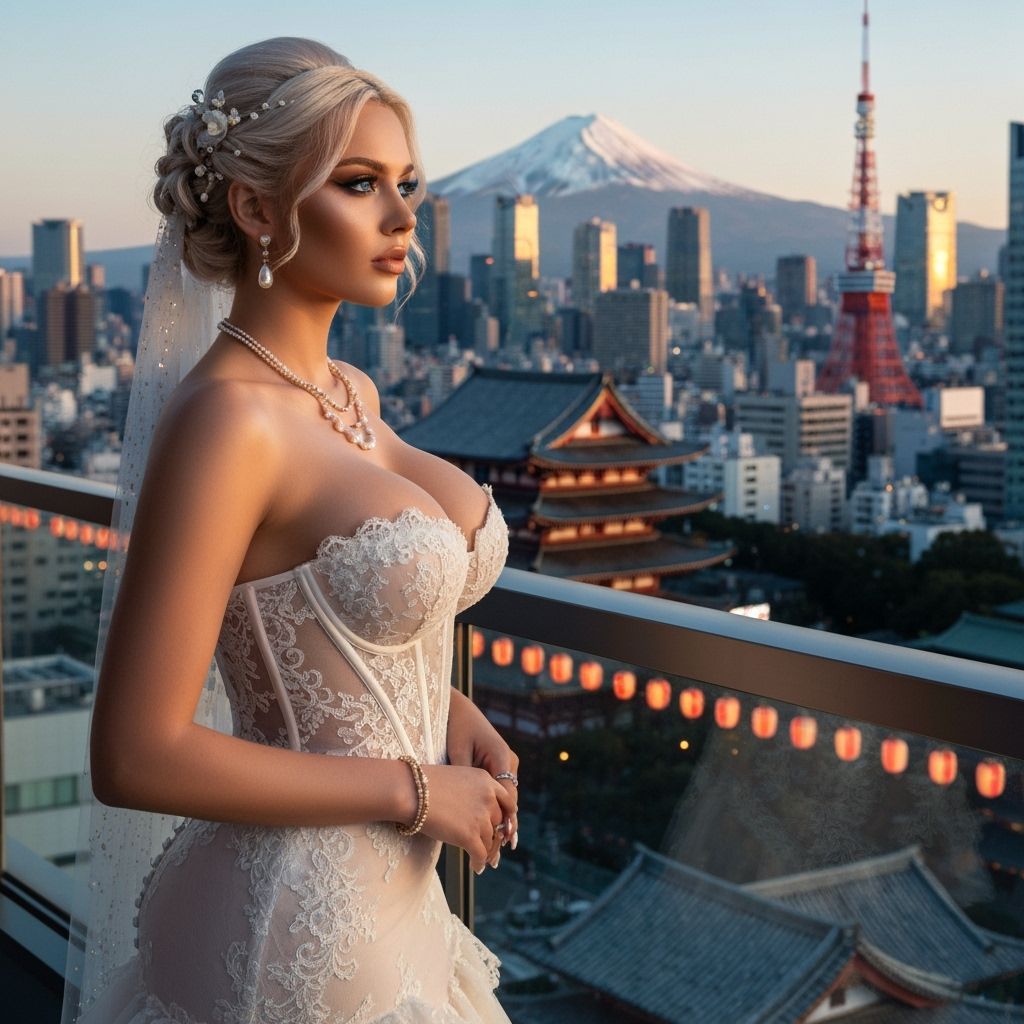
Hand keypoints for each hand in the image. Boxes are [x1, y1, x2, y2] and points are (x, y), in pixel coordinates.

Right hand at [418, 764, 515, 874]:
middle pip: (498, 823)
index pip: (507, 801)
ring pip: (490, 841)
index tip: (502, 827)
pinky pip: (481, 855)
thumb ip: (472, 792)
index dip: (505, 817)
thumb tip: (472, 809)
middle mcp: (488, 798)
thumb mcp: (457, 778)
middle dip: (494, 835)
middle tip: (490, 846)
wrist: (412, 791)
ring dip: (486, 851)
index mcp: (486, 781)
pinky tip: (475, 867)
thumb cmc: (425, 783)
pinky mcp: (470, 836)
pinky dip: (479, 863)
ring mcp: (480, 818)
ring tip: (480, 858)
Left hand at [447, 688, 519, 867]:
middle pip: (509, 802)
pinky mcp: (497, 768)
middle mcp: (509, 763)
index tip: (500, 841)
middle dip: (504, 829)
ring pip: (505, 801)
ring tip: (497, 852)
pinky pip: (499, 793)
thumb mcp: (458, 753)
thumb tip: (464, 809)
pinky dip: (496, 812)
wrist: (458, 709)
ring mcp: (505, 765)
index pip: (508, 796)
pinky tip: (493, 832)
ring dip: (501, 824)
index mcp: (503, 758)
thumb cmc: (456, 728)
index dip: (505, 821)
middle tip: (497, 856)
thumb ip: (465, 781)